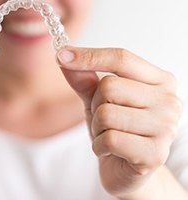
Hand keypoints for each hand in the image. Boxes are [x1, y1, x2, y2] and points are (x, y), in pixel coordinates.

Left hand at [58, 47, 181, 197]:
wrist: (126, 170)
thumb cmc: (116, 130)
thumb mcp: (98, 101)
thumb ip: (84, 79)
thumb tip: (63, 55)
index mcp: (160, 80)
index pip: (122, 58)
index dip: (89, 56)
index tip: (61, 55)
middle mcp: (169, 100)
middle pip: (109, 87)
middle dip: (95, 106)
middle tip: (104, 121)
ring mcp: (166, 128)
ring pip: (106, 114)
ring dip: (97, 129)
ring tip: (108, 136)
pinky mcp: (155, 154)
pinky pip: (109, 139)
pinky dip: (99, 146)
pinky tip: (111, 151)